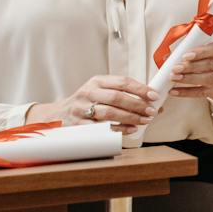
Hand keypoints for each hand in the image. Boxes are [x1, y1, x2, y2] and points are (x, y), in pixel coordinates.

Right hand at [32, 75, 158, 127]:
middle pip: (116, 97)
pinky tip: (131, 130)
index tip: (154, 95)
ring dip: (131, 117)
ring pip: (110, 112)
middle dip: (137, 105)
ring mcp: (82, 109)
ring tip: (145, 121)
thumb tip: (152, 99)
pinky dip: (119, 129)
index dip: (140, 88)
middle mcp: (88, 93)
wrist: (58, 114)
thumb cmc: (86, 102)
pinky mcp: (79, 125)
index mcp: (96, 82)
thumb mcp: (100, 90)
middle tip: (151, 111)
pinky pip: (102, 128)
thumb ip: (122, 92)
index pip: (122, 82)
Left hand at [168, 38, 212, 103]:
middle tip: (176, 68)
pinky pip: (203, 93)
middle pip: (212, 64)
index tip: (185, 55)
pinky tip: (175, 91)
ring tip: (174, 77)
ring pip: (209, 79)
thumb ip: (200, 49)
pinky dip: (187, 92)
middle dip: (192, 66)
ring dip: (189, 78)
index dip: (201, 52)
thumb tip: (175, 52)